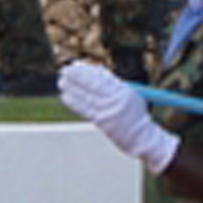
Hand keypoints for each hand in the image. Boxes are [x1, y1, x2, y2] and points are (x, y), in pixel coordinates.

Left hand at [59, 62, 178, 173]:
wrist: (140, 136)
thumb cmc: (132, 112)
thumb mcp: (127, 94)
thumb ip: (111, 83)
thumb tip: (91, 70)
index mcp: (123, 91)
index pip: (102, 77)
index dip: (86, 71)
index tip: (75, 65)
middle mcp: (116, 100)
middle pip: (93, 85)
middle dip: (77, 76)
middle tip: (64, 70)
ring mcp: (109, 111)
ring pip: (87, 96)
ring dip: (72, 88)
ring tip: (62, 82)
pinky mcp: (102, 121)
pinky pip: (86, 110)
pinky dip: (74, 102)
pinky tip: (65, 95)